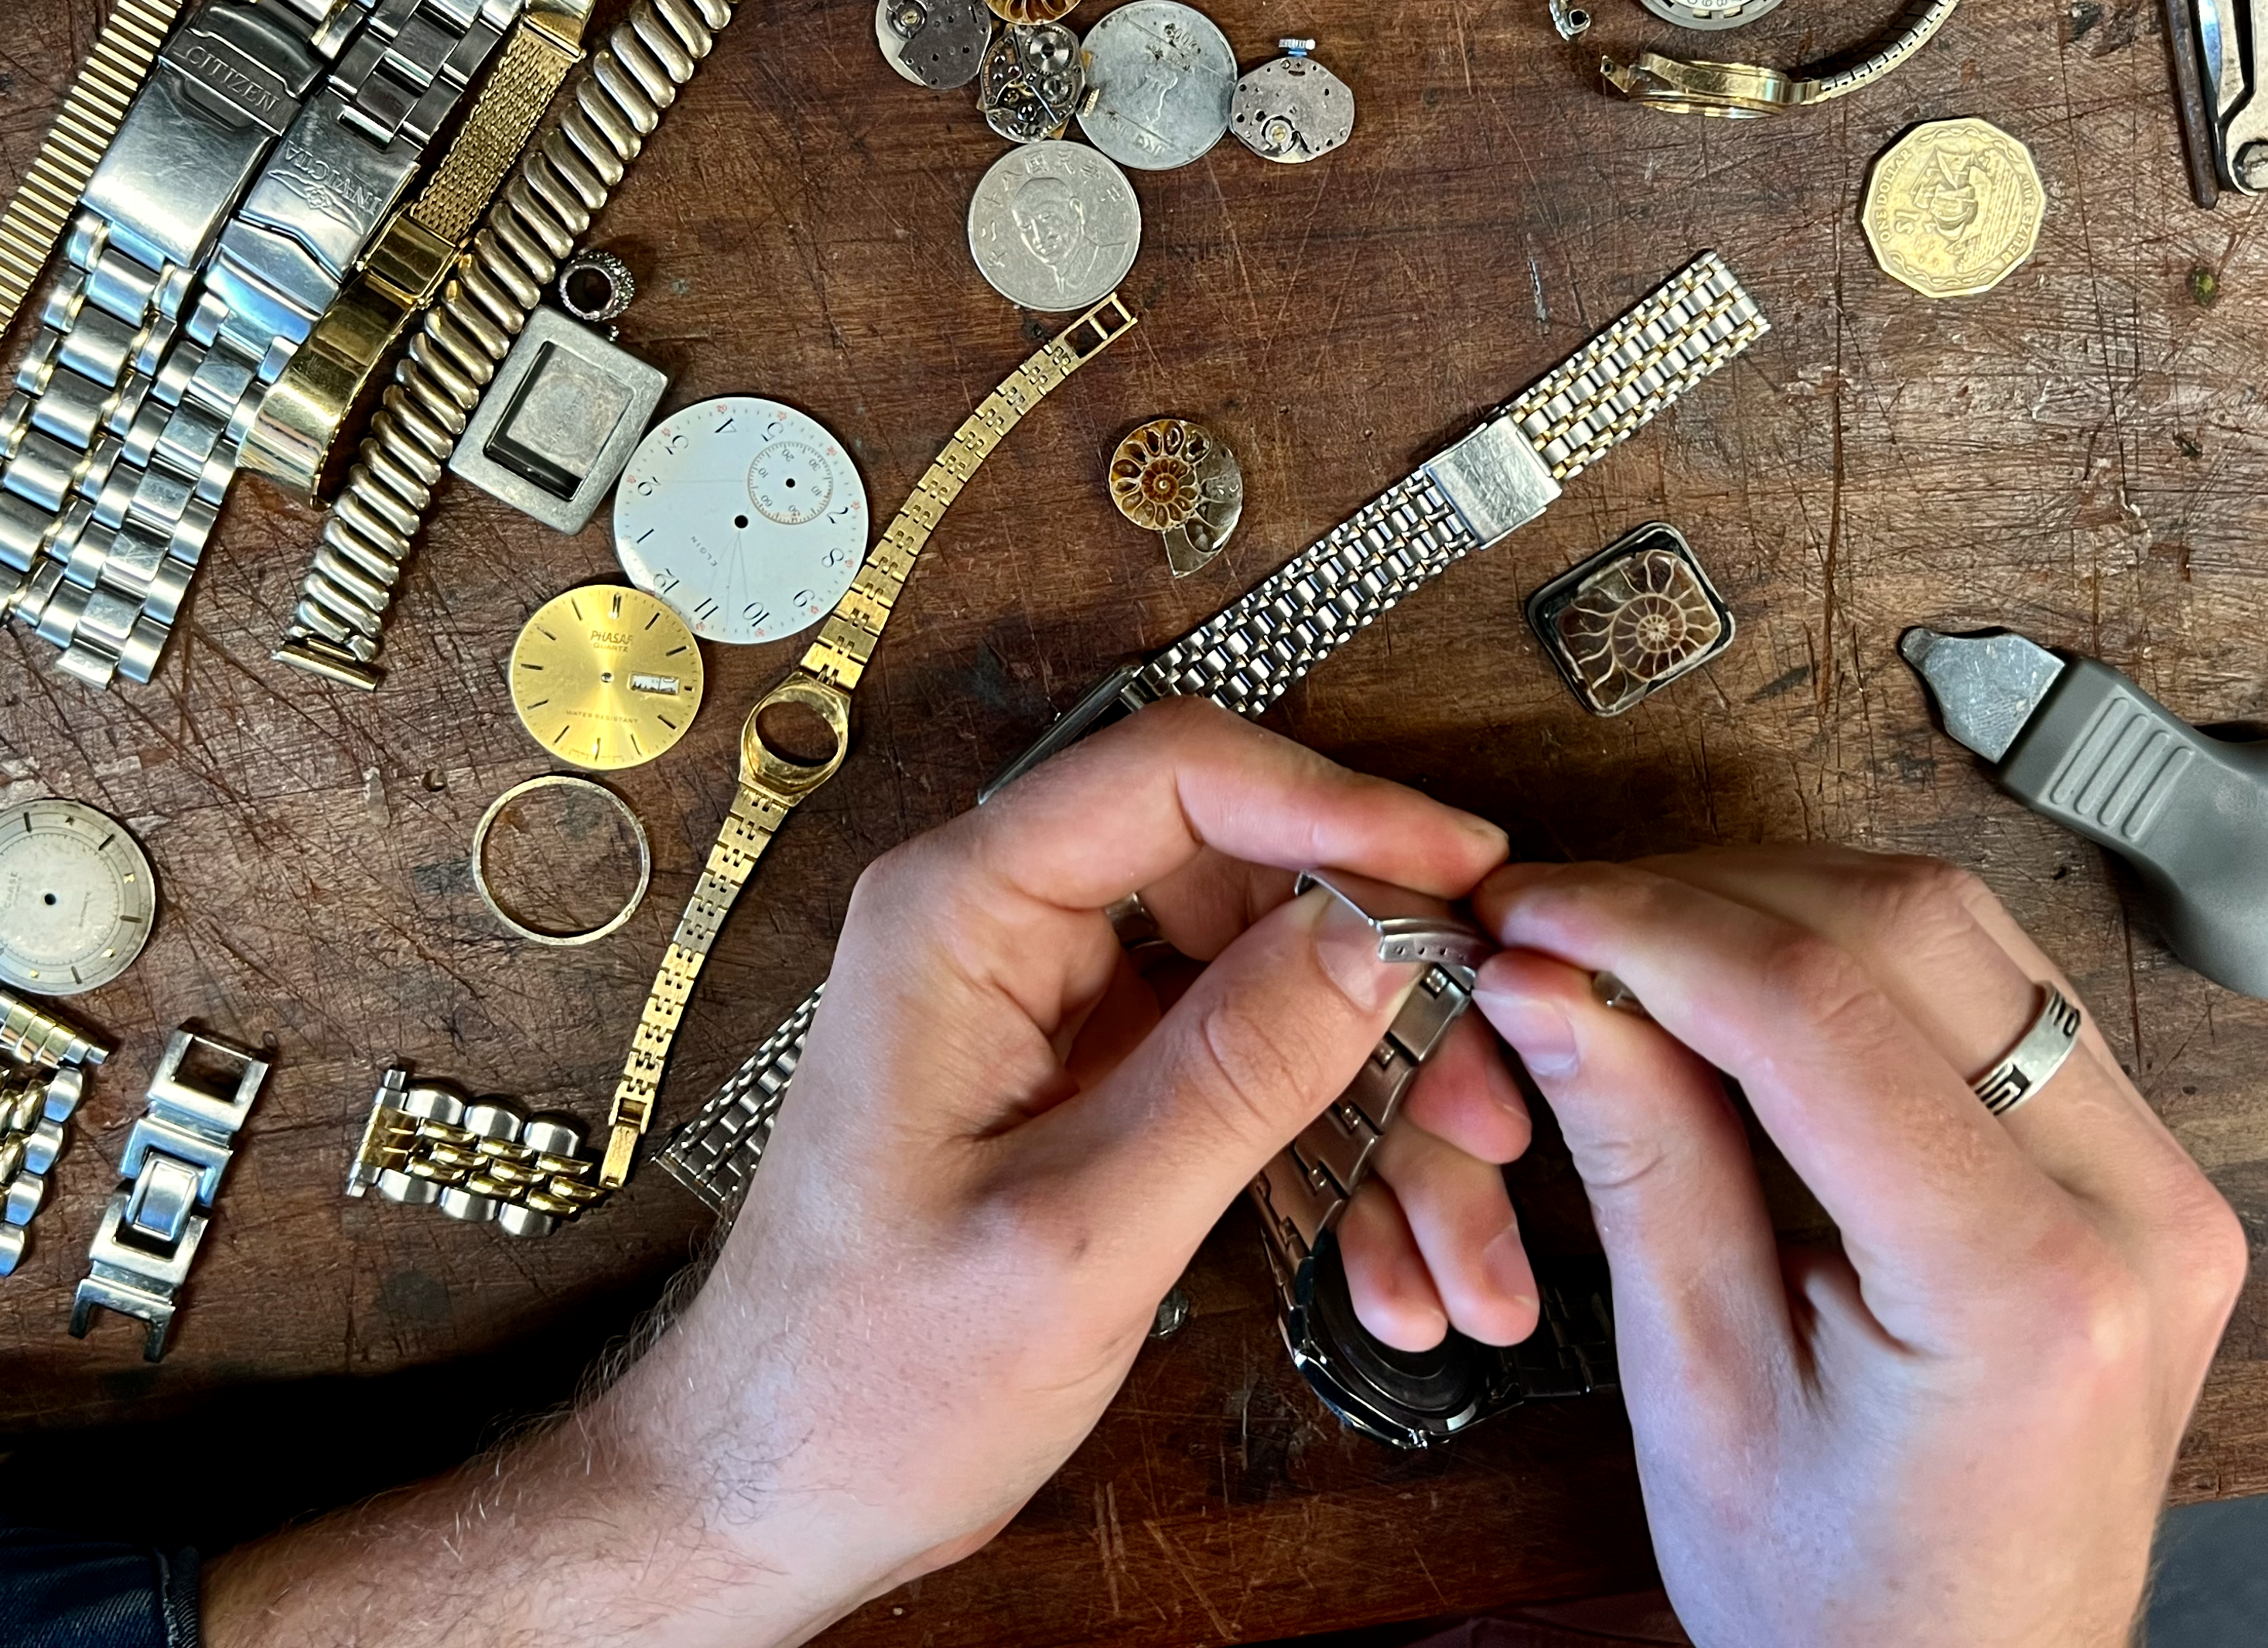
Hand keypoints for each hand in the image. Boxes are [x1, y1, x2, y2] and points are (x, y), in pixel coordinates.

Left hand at [204, 700, 1522, 1647]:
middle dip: (1388, 997)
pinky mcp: (1089, 1078)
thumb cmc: (870, 1380)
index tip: (1471, 880)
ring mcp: (1052, 1003)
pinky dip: (1328, 1162)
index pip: (1178, 774)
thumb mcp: (1080, 1235)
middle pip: (1249, 881)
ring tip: (1473, 1245)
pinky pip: (1242, 1073)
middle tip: (1495, 1102)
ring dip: (1382, 1110)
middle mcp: (1006, 926)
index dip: (1340, 808)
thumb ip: (1233, 1071)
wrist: (772, 1493)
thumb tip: (1376, 929)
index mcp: (961, 913)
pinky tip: (1399, 1273)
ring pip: (1270, 986)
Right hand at [1467, 849, 2246, 1647]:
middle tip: (1560, 925)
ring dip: (1780, 906)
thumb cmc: (1845, 1604)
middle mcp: (2136, 1215)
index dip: (1648, 930)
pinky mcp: (2144, 1170)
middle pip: (1905, 930)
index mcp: (2028, 1295)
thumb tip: (1545, 980)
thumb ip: (1639, 1160)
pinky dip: (1854, 956)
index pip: (1819, 1013)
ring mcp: (2162, 1183)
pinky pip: (1996, 988)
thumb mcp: (1702, 1394)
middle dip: (1705, 898)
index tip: (1529, 914)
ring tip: (1638, 952)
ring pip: (1959, 927)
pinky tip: (1745, 990)